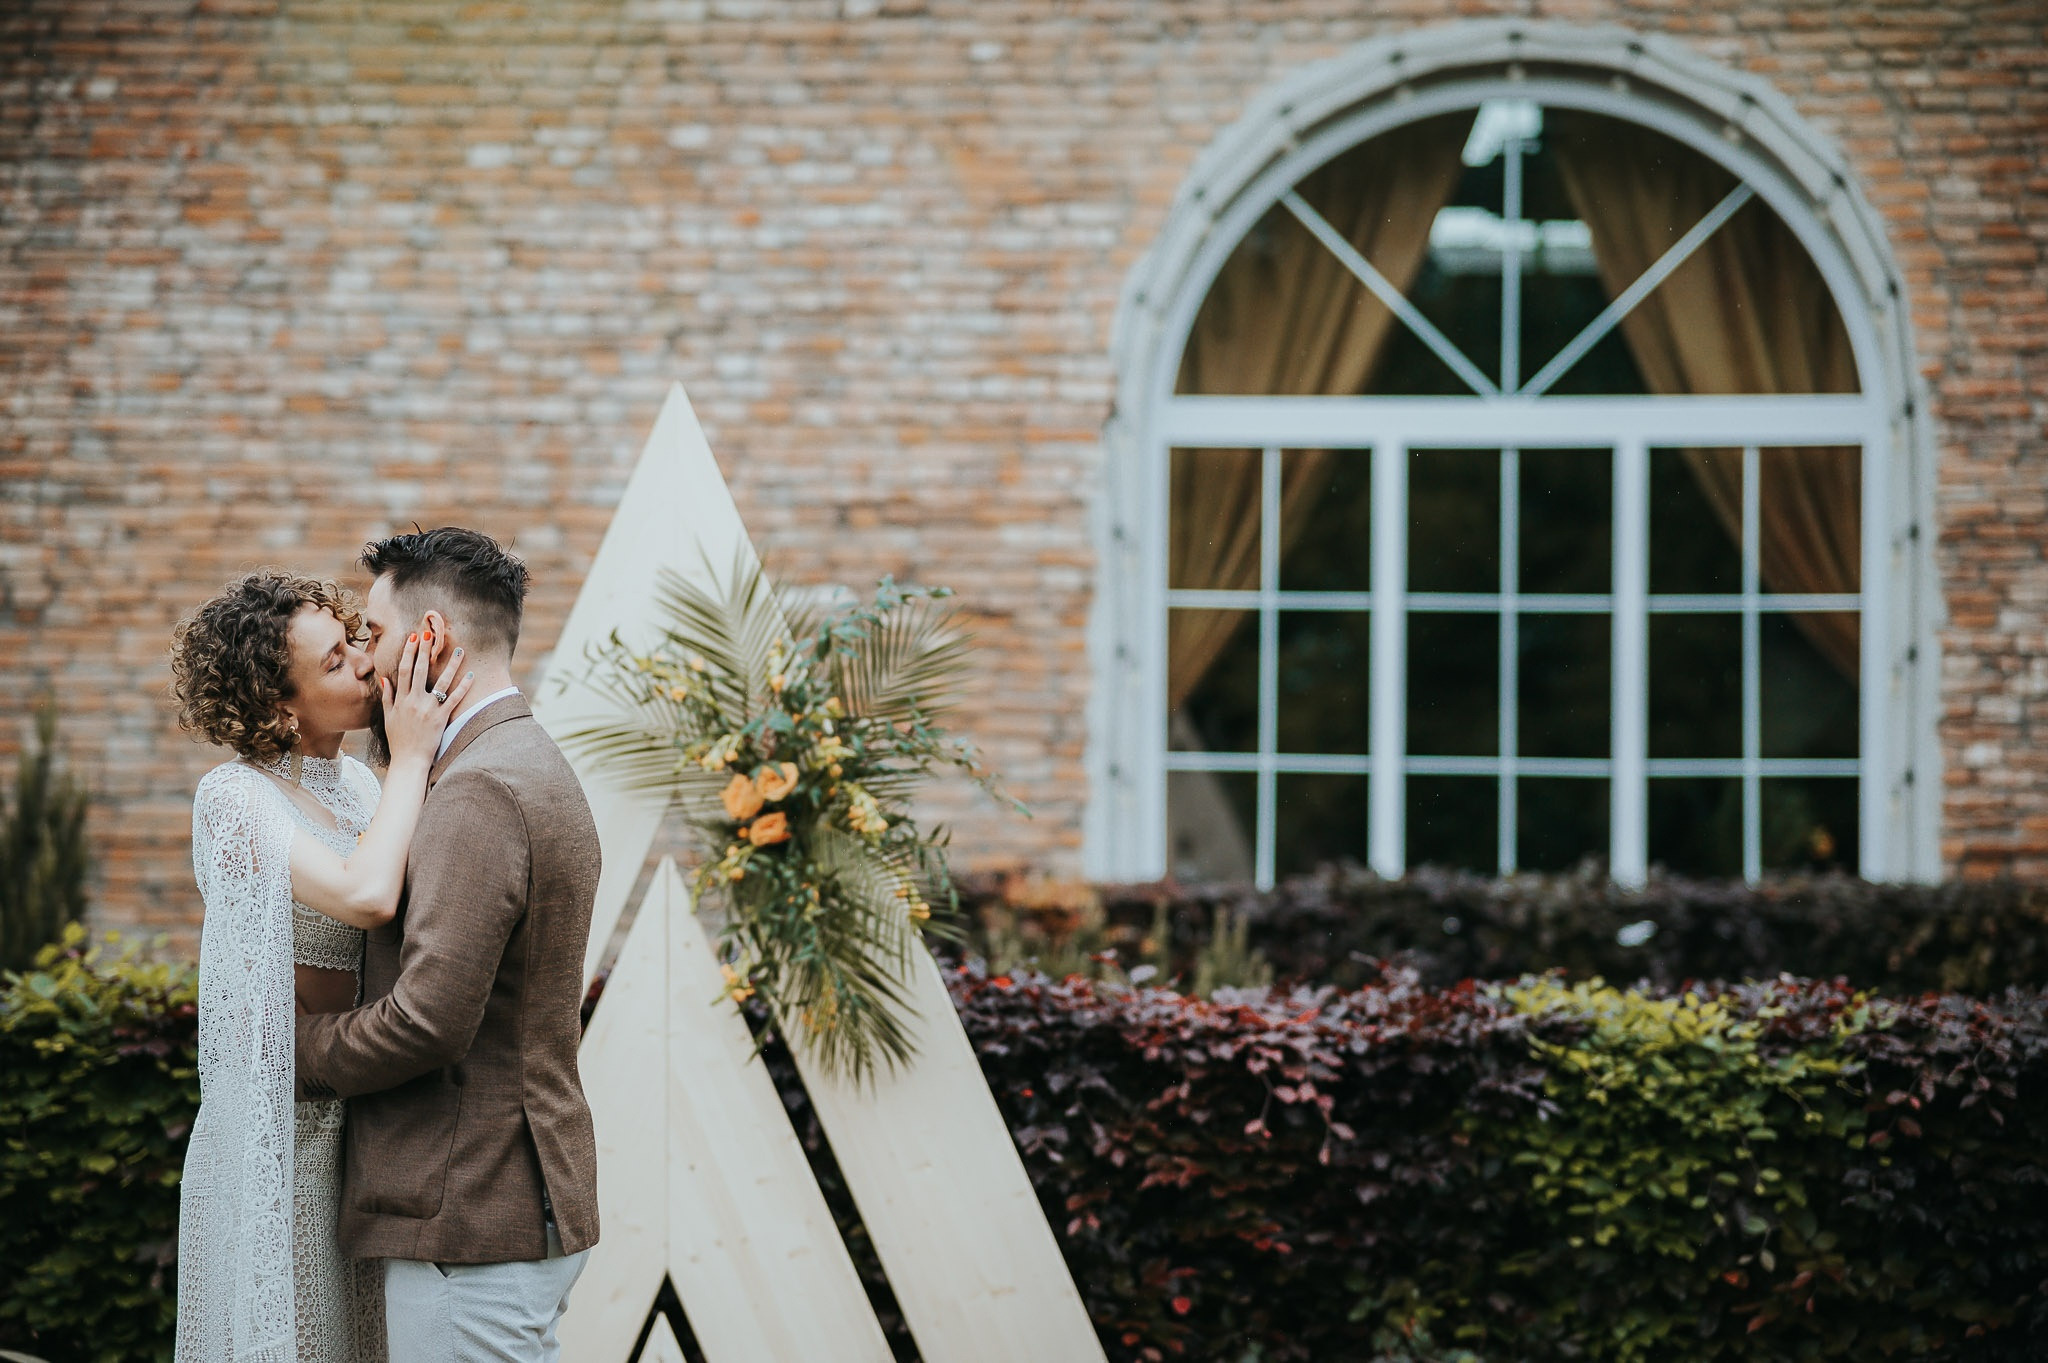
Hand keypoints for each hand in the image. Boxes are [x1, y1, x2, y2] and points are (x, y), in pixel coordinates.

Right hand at [380, 631, 474, 768]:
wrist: (408, 761)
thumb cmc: (399, 740)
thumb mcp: (388, 717)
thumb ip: (387, 697)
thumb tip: (384, 678)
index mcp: (401, 700)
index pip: (404, 670)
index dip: (409, 653)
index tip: (414, 638)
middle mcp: (414, 701)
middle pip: (421, 671)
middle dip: (425, 650)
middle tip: (431, 633)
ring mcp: (428, 710)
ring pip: (441, 682)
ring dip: (451, 665)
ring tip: (459, 650)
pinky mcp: (441, 719)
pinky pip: (454, 700)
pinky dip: (463, 688)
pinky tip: (471, 676)